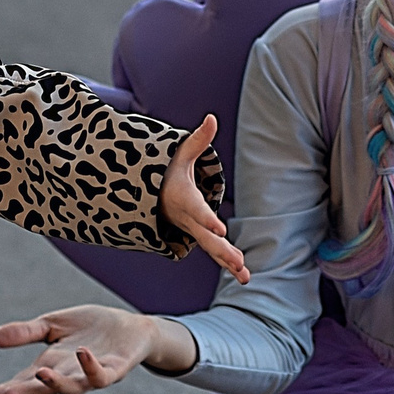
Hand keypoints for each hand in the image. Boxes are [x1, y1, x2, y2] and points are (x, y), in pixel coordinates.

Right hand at [0, 304, 194, 393]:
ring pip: (72, 388)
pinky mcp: (114, 370)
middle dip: (25, 392)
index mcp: (50, 366)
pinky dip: (91, 366)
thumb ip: (26, 333)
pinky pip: (102, 376)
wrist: (131, 328)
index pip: (23, 381)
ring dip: (56, 383)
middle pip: (43, 389)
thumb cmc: (90, 328)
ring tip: (40, 372)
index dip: (6, 390)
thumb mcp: (52, 325)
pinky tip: (82, 353)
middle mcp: (68, 375)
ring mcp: (91, 376)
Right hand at [160, 115, 248, 283]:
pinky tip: (244, 276)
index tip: (220, 229)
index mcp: (183, 198)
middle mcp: (187, 218)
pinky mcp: (200, 237)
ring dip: (227, 261)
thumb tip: (211, 118)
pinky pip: (214, 252)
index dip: (207, 219)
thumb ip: (197, 140)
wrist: (149, 195)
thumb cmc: (166, 171)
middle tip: (238, 261)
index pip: (196, 210)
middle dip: (221, 249)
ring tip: (244, 273)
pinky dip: (227, 264)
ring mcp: (193, 230)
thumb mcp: (178, 154)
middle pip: (205, 236)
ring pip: (211, 248)